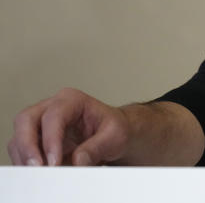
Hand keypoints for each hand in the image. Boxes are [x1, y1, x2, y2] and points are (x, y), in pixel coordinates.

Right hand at [8, 88, 131, 165]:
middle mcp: (52, 107)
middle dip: (27, 146)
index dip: (50, 140)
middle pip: (26, 120)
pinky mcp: (35, 141)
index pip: (53, 116)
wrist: (114, 136)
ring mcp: (40, 124)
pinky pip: (20, 151)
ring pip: (18, 137)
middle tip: (37, 168)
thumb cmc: (115, 129)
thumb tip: (77, 160)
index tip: (54, 162)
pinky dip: (26, 164)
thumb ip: (98, 147)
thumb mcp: (116, 136)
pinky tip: (39, 174)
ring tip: (40, 175)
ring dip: (25, 158)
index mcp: (72, 100)